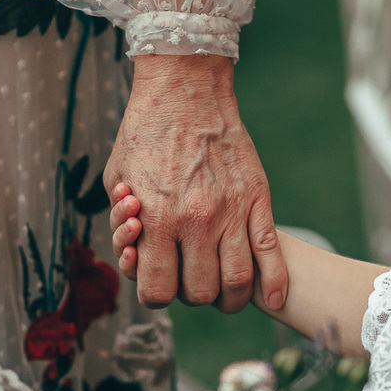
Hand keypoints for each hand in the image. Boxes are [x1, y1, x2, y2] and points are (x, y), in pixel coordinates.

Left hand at [104, 54, 287, 312]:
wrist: (184, 91)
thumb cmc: (144, 134)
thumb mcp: (117, 179)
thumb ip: (122, 225)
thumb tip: (134, 257)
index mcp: (156, 218)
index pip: (157, 291)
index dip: (155, 294)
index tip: (159, 282)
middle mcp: (195, 220)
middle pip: (200, 292)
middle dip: (192, 294)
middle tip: (190, 278)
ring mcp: (230, 211)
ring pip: (236, 283)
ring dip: (229, 297)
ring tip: (223, 289)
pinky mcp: (257, 199)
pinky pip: (271, 255)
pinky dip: (273, 284)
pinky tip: (271, 299)